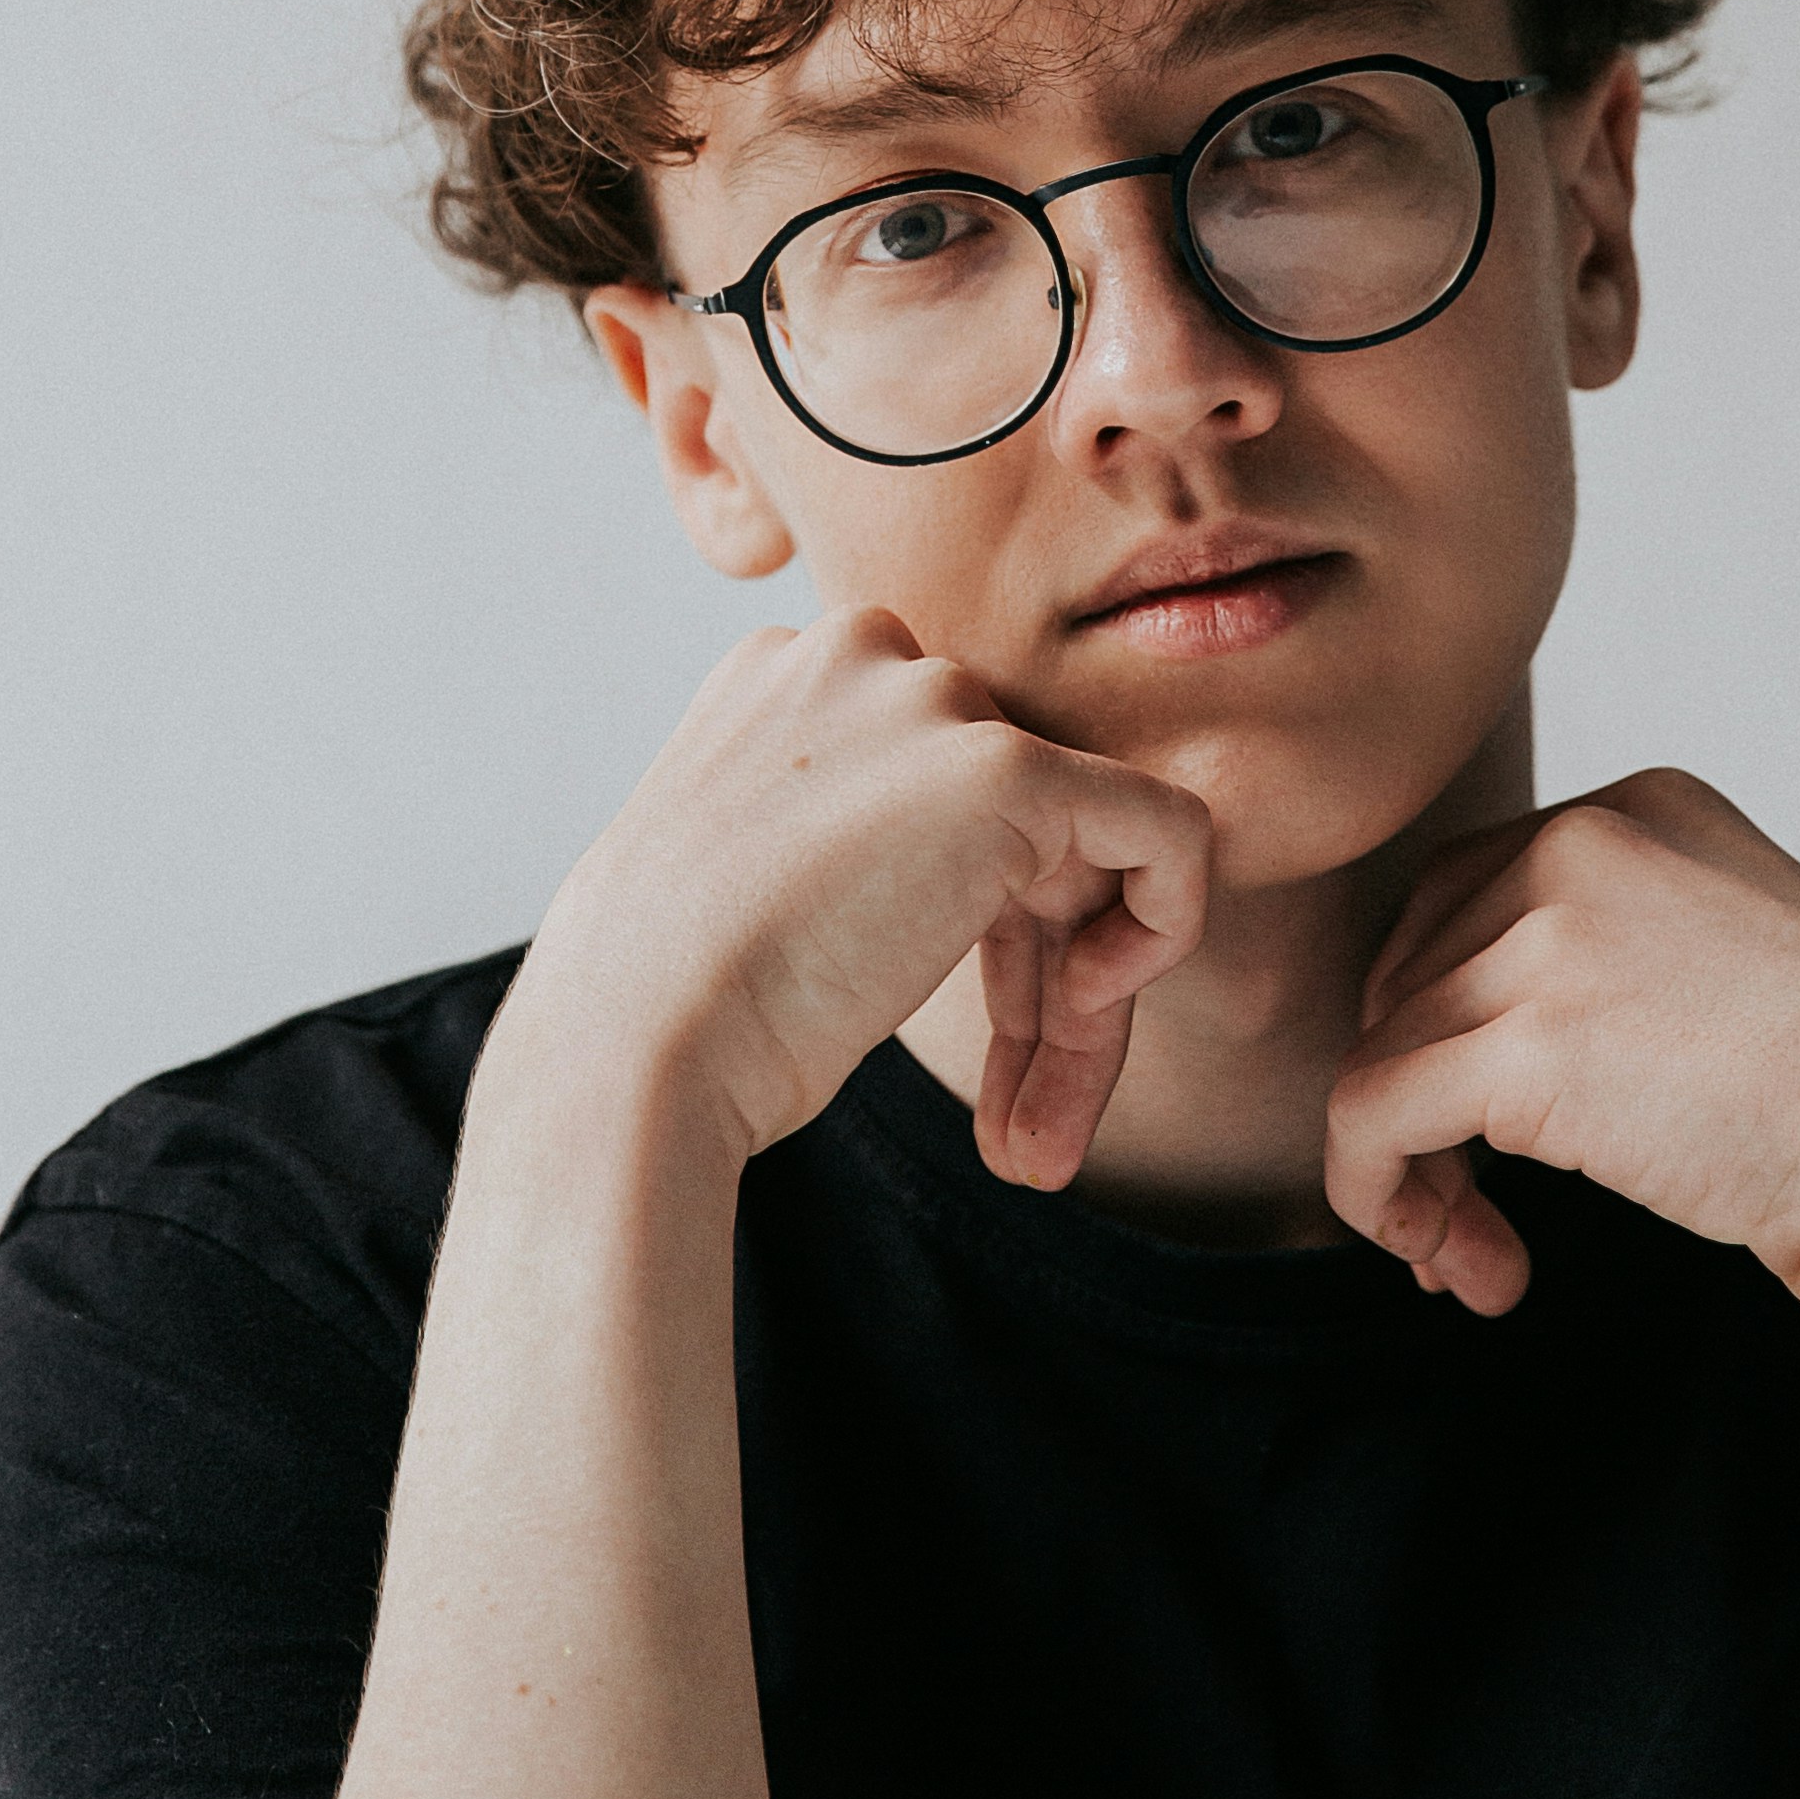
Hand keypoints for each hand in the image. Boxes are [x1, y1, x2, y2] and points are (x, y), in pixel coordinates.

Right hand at [507, 608, 1211, 1188]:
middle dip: (1031, 973)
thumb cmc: (661, 1004)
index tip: (954, 1047)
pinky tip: (1094, 1013)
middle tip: (1017, 1123)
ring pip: (1085, 840)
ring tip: (1032, 1139)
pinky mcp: (1008, 768)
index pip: (934, 788)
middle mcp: (859, 659)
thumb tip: (931, 887)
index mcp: (783, 679)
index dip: (970, 926)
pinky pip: (1167, 828)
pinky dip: (1166, 922)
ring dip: (1075, 1000)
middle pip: (1014, 818)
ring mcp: (931, 703)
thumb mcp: (742, 884)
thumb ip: (841, 843)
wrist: (632, 1038)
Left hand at [1325, 769, 1799, 1336]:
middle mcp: (1587, 842)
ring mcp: (1552, 931)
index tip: (1491, 1141)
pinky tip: (1472, 1270)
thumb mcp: (1737, 969)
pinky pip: (1372, 1116)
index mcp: (1645, 811)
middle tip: (1472, 1219)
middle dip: (1421, 1105)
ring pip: (1386, 1052)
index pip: (1465, 901)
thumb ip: (1621, 963)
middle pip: (1413, 975)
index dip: (1448, 1029)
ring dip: (1415, 1180)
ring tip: (1478, 1265)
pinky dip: (1383, 1201)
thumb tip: (1486, 1055)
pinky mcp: (1526, 1041)